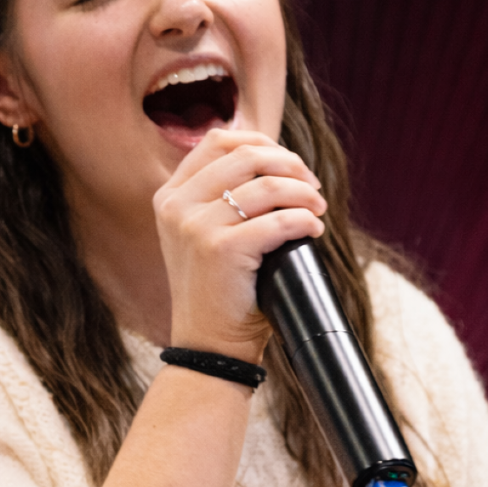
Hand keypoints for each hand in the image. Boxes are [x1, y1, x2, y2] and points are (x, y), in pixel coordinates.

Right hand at [153, 129, 326, 363]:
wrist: (208, 346)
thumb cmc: (217, 290)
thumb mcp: (201, 235)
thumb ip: (219, 197)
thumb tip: (273, 159)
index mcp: (170, 196)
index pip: (217, 141)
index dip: (261, 142)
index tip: (288, 164)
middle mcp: (177, 206)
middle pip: (246, 155)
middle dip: (290, 164)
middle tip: (312, 186)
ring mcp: (195, 227)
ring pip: (268, 186)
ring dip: (305, 193)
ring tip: (318, 209)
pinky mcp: (220, 249)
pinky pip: (279, 220)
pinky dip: (305, 221)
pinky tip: (313, 230)